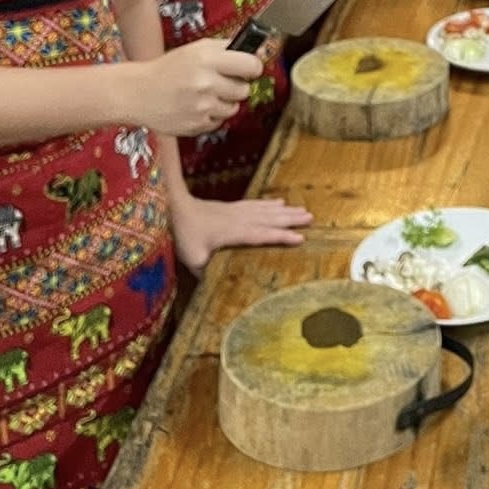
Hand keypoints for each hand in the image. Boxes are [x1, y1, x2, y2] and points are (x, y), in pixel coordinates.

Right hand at [142, 39, 261, 138]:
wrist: (138, 93)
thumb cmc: (169, 68)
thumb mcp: (197, 48)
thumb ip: (227, 48)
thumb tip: (256, 50)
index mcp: (207, 59)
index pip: (252, 65)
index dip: (252, 68)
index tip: (248, 69)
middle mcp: (206, 83)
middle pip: (245, 90)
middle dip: (236, 86)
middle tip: (219, 82)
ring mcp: (202, 106)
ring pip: (234, 108)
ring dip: (224, 102)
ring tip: (204, 95)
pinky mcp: (197, 125)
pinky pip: (219, 121)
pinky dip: (211, 115)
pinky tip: (195, 107)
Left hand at [170, 192, 312, 274]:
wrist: (175, 207)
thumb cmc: (185, 234)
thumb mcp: (193, 258)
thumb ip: (207, 271)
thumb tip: (215, 286)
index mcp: (235, 232)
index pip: (263, 235)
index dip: (282, 237)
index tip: (301, 238)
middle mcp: (241, 219)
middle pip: (270, 219)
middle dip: (291, 219)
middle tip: (312, 218)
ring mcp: (238, 210)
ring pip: (267, 210)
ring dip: (286, 210)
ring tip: (303, 209)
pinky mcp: (232, 206)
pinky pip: (257, 204)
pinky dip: (270, 203)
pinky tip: (279, 201)